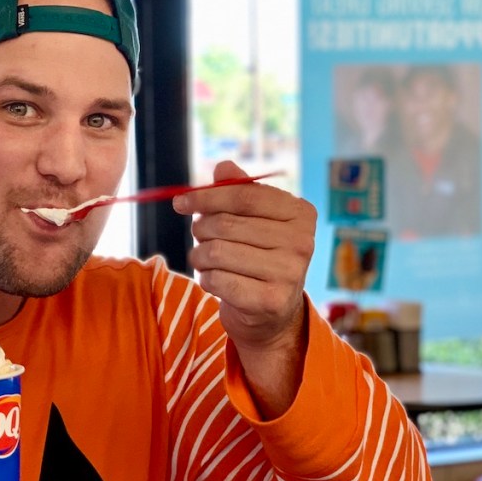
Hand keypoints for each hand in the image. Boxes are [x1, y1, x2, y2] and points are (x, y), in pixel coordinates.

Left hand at [174, 161, 316, 411]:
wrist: (269, 314)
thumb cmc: (256, 257)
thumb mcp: (252, 221)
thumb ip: (238, 191)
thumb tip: (223, 166)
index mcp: (300, 214)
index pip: (246, 195)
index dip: (207, 196)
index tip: (179, 203)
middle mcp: (302, 242)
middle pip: (227, 224)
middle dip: (201, 230)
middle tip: (199, 238)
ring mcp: (290, 274)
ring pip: (217, 252)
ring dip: (199, 256)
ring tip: (206, 260)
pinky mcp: (271, 301)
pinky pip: (217, 280)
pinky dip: (206, 279)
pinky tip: (215, 280)